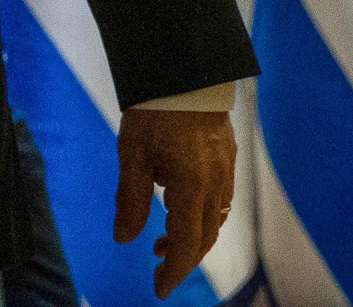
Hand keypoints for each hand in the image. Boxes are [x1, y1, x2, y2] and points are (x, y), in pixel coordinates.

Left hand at [113, 108, 236, 297]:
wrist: (183, 68)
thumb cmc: (155, 110)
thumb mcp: (133, 156)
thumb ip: (130, 201)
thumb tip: (125, 239)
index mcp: (192, 186)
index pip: (187, 245)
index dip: (174, 272)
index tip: (160, 289)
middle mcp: (216, 181)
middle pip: (205, 237)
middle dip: (183, 259)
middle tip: (159, 268)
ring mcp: (226, 166)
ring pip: (215, 217)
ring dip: (193, 236)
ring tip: (163, 238)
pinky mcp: (227, 152)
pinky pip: (221, 196)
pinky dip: (203, 213)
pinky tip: (181, 204)